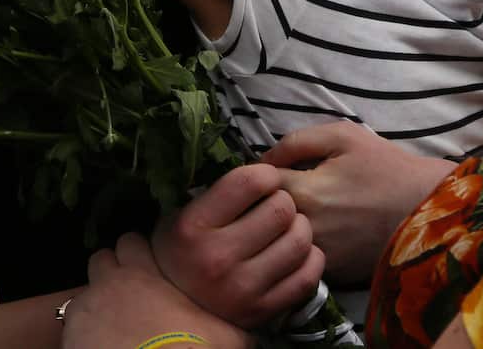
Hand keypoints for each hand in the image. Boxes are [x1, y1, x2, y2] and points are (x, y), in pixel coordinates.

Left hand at [63, 233, 252, 348]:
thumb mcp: (225, 333)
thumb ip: (232, 319)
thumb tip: (251, 322)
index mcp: (147, 272)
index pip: (133, 242)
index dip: (138, 252)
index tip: (149, 264)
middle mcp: (114, 280)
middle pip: (104, 256)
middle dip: (113, 267)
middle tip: (129, 286)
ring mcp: (88, 304)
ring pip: (87, 283)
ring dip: (98, 293)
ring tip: (113, 311)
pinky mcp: (70, 329)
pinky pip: (73, 314)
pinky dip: (84, 322)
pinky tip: (99, 335)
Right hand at [152, 163, 322, 328]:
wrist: (172, 312)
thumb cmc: (180, 253)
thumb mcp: (181, 216)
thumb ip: (216, 193)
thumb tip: (261, 170)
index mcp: (194, 226)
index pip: (248, 182)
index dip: (266, 174)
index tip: (266, 180)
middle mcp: (218, 257)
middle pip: (281, 209)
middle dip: (285, 200)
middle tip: (278, 205)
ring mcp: (243, 288)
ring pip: (300, 241)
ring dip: (300, 228)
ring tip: (288, 228)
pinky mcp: (264, 311)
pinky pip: (307, 277)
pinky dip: (310, 259)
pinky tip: (297, 254)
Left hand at [263, 123, 452, 284]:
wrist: (427, 210)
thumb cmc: (386, 166)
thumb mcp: (342, 136)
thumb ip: (295, 142)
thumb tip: (262, 158)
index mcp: (305, 191)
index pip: (255, 186)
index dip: (257, 176)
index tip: (267, 172)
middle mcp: (305, 230)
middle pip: (259, 218)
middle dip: (261, 204)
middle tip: (274, 193)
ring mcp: (318, 257)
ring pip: (276, 243)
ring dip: (276, 229)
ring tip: (293, 213)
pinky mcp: (332, 275)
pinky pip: (297, 261)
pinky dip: (295, 248)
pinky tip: (313, 232)